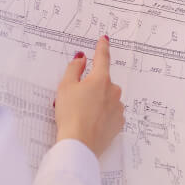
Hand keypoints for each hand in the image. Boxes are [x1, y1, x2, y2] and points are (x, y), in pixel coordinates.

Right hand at [55, 36, 124, 157]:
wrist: (79, 143)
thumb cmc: (70, 114)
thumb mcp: (65, 87)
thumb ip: (74, 69)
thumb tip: (82, 59)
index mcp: (100, 79)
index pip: (102, 58)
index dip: (102, 47)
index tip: (104, 40)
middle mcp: (113, 91)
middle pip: (102, 82)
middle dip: (91, 86)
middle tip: (76, 98)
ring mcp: (118, 108)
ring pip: (107, 98)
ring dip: (97, 101)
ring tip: (82, 114)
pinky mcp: (119, 123)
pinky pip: (111, 113)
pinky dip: (102, 115)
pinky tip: (91, 122)